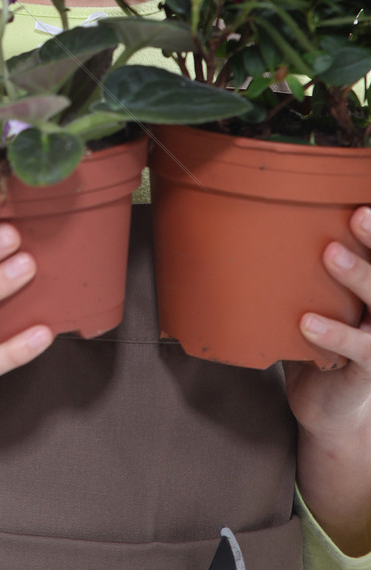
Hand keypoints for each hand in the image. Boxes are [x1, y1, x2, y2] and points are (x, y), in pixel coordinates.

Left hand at [284, 206, 370, 434]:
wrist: (328, 406)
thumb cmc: (316, 340)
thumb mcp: (311, 300)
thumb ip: (296, 270)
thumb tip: (250, 221)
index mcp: (368, 288)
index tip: (362, 202)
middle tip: (356, 214)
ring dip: (358, 276)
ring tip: (330, 254)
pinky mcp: (368, 370)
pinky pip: (358, 351)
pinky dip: (334, 334)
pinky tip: (307, 323)